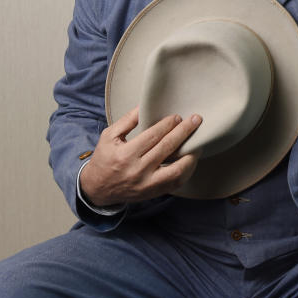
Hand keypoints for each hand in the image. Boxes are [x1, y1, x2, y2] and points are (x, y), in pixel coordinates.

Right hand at [80, 107, 201, 206]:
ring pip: (176, 170)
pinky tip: (192, 158)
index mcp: (126, 155)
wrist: (98, 189)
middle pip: (167, 148)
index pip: (153, 136)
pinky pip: (176, 182)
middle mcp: (138, 171)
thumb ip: (127, 120)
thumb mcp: (109, 136)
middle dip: (184, 132)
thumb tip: (146, 105)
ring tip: (199, 141)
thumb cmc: (105, 158)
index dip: (168, 125)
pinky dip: (187, 170)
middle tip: (196, 120)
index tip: (178, 116)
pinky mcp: (154, 193)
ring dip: (191, 154)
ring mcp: (147, 184)